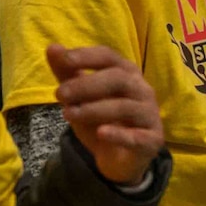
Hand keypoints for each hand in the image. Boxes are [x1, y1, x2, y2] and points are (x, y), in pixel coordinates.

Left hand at [47, 44, 164, 186]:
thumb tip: (52, 48)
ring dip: (94, 109)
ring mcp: (150, 114)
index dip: (86, 56)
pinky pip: (137, 136)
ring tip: (67, 114)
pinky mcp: (152, 140)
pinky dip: (118, 134)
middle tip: (60, 93)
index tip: (63, 60)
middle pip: (118, 78)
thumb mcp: (80, 96)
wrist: (118, 158)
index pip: (108, 56)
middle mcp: (142, 89)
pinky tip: (101, 133)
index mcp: (126, 72)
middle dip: (87, 85)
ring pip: (125, 107)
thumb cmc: (100, 119)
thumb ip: (67, 73)